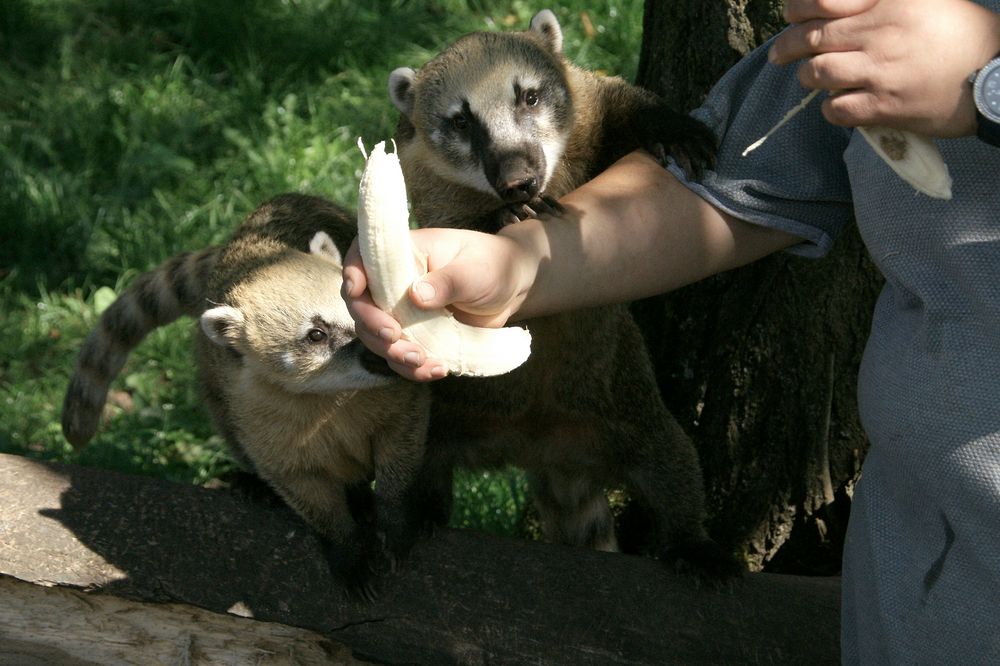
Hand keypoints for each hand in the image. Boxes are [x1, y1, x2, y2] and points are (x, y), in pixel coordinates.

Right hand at [341, 227, 538, 380]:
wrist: (512, 290)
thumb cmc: (492, 265)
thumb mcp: (474, 269)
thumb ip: (447, 280)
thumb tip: (416, 295)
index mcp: (403, 254)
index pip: (363, 257)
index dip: (352, 273)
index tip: (356, 291)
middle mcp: (395, 283)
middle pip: (361, 305)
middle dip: (372, 326)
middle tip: (395, 338)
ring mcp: (403, 312)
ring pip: (377, 337)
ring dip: (391, 353)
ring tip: (420, 360)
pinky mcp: (416, 336)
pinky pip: (401, 357)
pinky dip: (412, 369)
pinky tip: (436, 371)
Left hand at [769, 0, 999, 136]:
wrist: (995, 76)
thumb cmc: (963, 36)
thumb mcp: (927, 1)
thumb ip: (883, 2)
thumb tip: (842, 6)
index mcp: (890, 2)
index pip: (824, 1)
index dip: (798, 9)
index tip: (791, 16)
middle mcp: (881, 32)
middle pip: (813, 38)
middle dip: (788, 47)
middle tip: (779, 55)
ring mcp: (881, 71)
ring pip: (818, 73)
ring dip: (807, 77)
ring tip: (809, 79)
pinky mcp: (885, 106)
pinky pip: (837, 109)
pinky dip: (830, 108)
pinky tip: (837, 104)